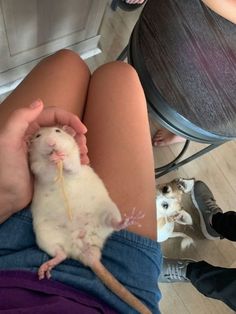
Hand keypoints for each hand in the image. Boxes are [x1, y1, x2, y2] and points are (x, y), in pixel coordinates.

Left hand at [0, 99, 88, 221]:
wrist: (4, 199)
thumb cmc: (4, 171)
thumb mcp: (7, 142)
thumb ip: (20, 119)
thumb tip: (39, 103)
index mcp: (28, 128)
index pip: (53, 115)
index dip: (69, 119)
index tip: (82, 130)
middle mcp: (38, 137)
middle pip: (63, 128)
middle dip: (76, 134)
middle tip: (83, 145)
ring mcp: (45, 152)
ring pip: (66, 143)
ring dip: (78, 146)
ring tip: (83, 156)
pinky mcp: (49, 165)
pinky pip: (66, 157)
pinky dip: (76, 158)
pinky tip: (82, 163)